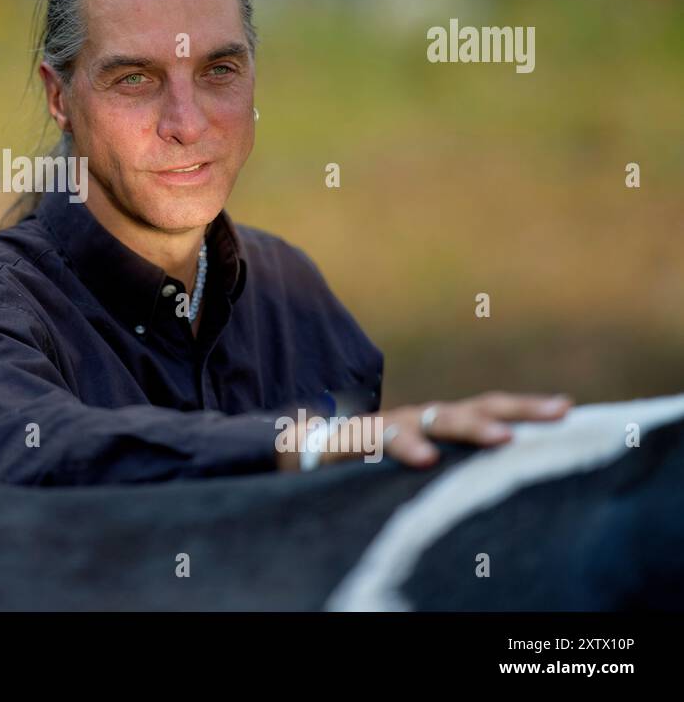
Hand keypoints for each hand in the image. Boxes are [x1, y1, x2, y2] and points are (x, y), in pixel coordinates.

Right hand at [278, 391, 572, 470]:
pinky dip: (405, 449)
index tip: (567, 408)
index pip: (486, 408)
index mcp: (435, 422)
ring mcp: (388, 427)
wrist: (300, 451)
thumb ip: (449, 459)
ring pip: (434, 422)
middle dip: (514, 412)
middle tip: (555, 416)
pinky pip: (383, 444)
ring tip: (502, 439)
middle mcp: (417, 419)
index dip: (524, 408)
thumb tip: (504, 460)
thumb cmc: (367, 460)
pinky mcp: (356, 442)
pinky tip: (425, 459)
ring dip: (471, 428)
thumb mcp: (414, 457)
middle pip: (471, 408)